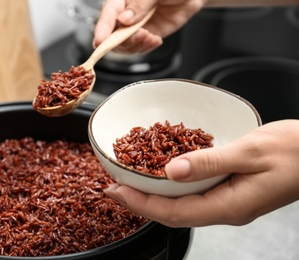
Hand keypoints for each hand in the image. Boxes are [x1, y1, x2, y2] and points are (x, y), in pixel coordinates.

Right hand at [93, 0, 205, 53]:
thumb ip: (140, 4)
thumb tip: (124, 19)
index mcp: (122, 0)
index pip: (108, 14)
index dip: (102, 29)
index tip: (100, 41)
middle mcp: (125, 14)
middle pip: (112, 35)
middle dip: (124, 41)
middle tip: (140, 35)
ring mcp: (134, 27)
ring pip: (124, 45)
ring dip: (136, 45)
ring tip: (151, 37)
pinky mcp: (145, 36)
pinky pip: (139, 48)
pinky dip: (146, 48)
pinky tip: (155, 39)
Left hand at [104, 120, 298, 226]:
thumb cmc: (295, 151)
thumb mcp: (250, 151)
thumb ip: (210, 162)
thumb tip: (171, 171)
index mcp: (229, 205)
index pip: (174, 212)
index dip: (141, 204)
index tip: (116, 192)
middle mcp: (225, 209)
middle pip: (172, 212)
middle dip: (139, 203)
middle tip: (113, 189)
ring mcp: (227, 201)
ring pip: (181, 205)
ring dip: (152, 196)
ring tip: (128, 184)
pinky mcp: (229, 190)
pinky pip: (192, 194)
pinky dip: (170, 187)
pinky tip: (160, 177)